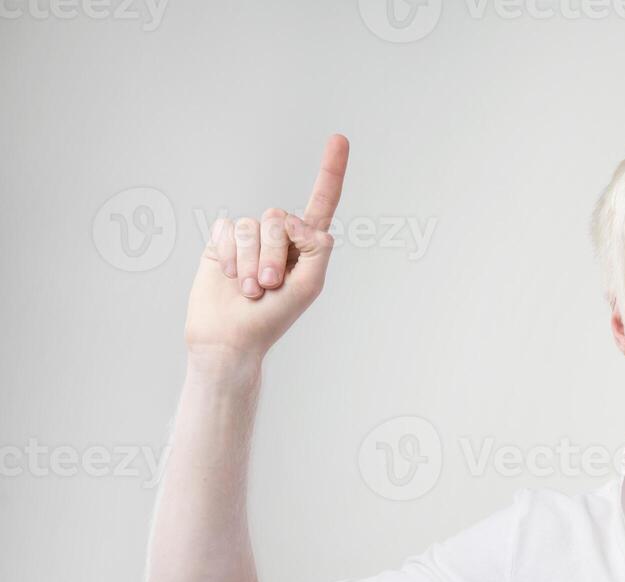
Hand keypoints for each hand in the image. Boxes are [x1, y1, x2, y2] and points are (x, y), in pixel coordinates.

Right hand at [184, 134, 348, 359]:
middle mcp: (280, 235)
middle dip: (273, 255)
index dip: (331, 171)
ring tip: (251, 289)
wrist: (230, 337)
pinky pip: (226, 230)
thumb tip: (293, 220)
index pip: (322, 202)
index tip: (339, 138)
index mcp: (307, 245)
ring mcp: (250, 237)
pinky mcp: (222, 240)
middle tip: (270, 286)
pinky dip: (230, 257)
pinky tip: (231, 278)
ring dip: (251, 263)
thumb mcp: (310, 285)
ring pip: (251, 226)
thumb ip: (316, 248)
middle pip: (278, 218)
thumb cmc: (273, 318)